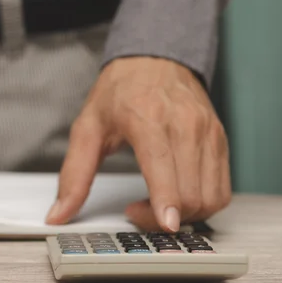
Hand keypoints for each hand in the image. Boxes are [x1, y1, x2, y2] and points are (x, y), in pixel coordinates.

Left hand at [45, 57, 230, 231]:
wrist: (155, 59)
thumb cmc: (121, 91)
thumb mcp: (87, 127)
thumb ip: (74, 174)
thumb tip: (59, 213)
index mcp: (147, 117)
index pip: (164, 165)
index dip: (166, 200)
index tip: (166, 224)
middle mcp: (184, 124)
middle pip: (189, 191)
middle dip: (163, 217)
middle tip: (137, 211)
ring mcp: (208, 132)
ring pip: (211, 195)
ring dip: (186, 215)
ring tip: (157, 205)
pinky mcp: (221, 141)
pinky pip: (222, 189)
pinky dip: (203, 205)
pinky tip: (178, 198)